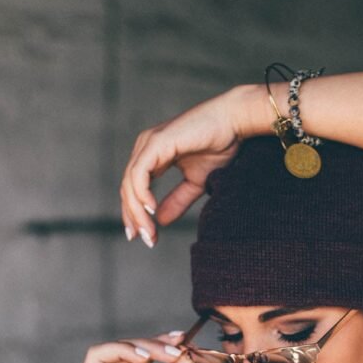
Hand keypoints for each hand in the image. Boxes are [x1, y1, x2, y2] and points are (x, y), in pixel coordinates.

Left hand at [120, 85, 254, 247]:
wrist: (234, 122)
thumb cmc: (219, 146)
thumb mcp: (196, 182)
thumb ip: (177, 200)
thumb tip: (160, 220)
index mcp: (151, 156)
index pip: (133, 189)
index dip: (135, 214)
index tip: (143, 236)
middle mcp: (145, 148)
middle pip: (128, 188)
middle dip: (134, 217)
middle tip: (146, 240)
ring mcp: (148, 144)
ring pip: (131, 183)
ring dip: (137, 211)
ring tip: (149, 232)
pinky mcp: (156, 143)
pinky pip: (140, 173)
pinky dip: (141, 193)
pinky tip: (150, 210)